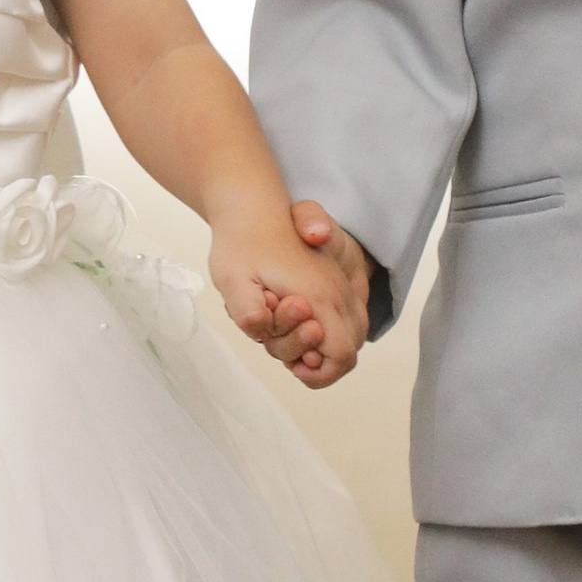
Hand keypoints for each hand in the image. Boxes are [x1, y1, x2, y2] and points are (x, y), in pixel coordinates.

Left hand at [209, 194, 365, 388]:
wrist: (253, 209)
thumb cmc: (242, 243)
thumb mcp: (232, 277)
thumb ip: (247, 308)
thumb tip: (262, 328)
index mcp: (317, 296)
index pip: (342, 354)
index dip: (320, 372)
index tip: (294, 366)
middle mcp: (337, 294)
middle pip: (348, 352)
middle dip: (316, 361)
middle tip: (282, 341)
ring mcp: (341, 288)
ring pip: (350, 339)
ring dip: (319, 347)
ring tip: (283, 329)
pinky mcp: (336, 285)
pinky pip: (344, 323)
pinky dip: (324, 334)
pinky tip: (290, 321)